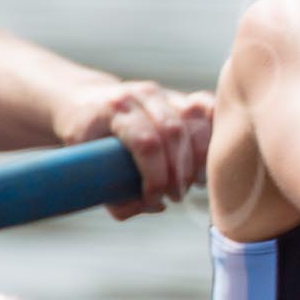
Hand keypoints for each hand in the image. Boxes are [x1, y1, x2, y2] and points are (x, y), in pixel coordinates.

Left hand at [56, 81, 214, 218]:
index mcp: (112, 110)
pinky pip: (209, 108)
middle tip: (175, 196)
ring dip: (201, 157)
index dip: (157, 177)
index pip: (146, 143)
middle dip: (179, 173)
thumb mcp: (86, 171)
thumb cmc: (86, 143)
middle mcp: (140, 96)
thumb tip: (156, 206)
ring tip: (195, 182)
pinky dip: (215, 133)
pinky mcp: (180, 97)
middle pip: (174, 133)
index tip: (154, 198)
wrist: (84, 103)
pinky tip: (211, 158)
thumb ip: (118, 198)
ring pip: (196, 119)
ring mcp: (163, 94)